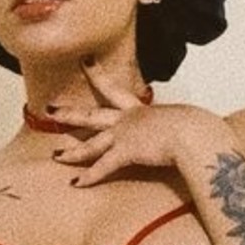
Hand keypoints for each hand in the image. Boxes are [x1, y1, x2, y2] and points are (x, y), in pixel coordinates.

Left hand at [48, 62, 186, 185]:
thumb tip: (190, 127)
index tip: (84, 61)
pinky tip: (76, 184)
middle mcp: (128, 119)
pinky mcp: (126, 152)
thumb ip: (176, 123)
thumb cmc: (195, 127)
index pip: (115, 90)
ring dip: (72, 152)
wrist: (193, 133)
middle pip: (92, 115)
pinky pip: (103, 167)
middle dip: (69, 113)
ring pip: (90, 145)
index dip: (98, 75)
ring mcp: (124, 135)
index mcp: (141, 109)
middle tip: (49, 108)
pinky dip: (90, 177)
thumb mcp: (183, 119)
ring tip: (55, 156)